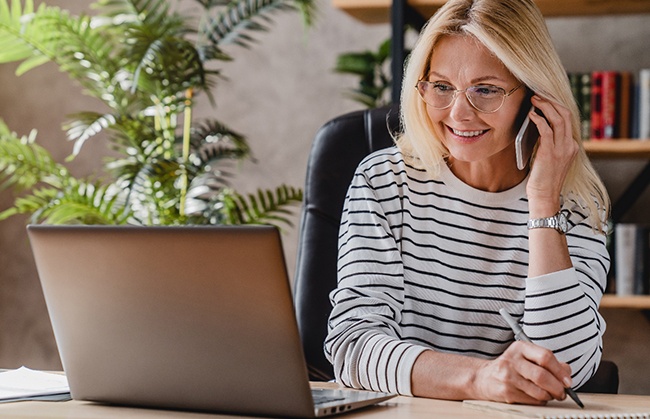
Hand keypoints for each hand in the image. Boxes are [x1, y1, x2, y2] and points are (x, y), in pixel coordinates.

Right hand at [474, 341, 571, 404]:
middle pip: (542, 376)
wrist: (485, 377)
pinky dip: (540, 401)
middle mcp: (512, 361)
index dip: (560, 371)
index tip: (567, 380)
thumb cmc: (511, 366)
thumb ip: (548, 361)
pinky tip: (536, 396)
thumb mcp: (527, 356)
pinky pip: (532, 400)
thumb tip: (566, 371)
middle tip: (562, 392)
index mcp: (520, 348)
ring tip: (550, 394)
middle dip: (558, 387)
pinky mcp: (507, 392)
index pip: (545, 357)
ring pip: (539, 392)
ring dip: (550, 396)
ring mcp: (508, 377)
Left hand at [526, 95, 578, 215]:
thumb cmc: (543, 179)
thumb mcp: (550, 158)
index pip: (568, 119)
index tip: (545, 98)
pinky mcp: (550, 152)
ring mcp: (562, 149)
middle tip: (538, 94)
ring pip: (558, 119)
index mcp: (572, 146)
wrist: (544, 196)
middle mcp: (570, 145)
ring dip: (545, 106)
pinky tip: (531, 115)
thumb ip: (549, 143)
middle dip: (552, 101)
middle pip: (565, 114)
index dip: (557, 106)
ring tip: (534, 100)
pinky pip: (546, 129)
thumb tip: (539, 126)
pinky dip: (539, 119)